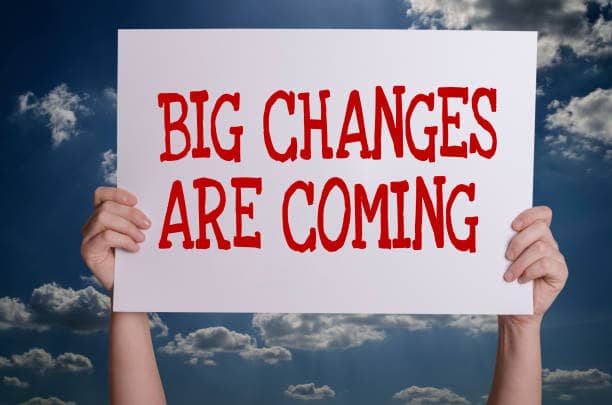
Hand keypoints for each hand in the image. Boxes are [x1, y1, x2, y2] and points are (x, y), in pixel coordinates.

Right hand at [80, 187, 150, 290]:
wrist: (130, 284)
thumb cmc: (135, 256)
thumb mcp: (136, 232)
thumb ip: (135, 218)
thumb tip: (150, 204)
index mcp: (101, 215)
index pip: (101, 194)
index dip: (117, 193)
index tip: (136, 201)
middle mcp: (90, 225)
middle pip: (106, 207)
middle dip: (130, 214)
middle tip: (147, 225)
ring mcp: (87, 238)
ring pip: (103, 218)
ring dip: (128, 227)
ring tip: (141, 238)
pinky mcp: (88, 251)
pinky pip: (105, 236)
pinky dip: (123, 240)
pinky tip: (134, 248)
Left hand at [500, 206, 567, 327]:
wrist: (513, 308)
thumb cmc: (503, 280)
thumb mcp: (501, 258)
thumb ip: (503, 242)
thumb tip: (487, 228)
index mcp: (536, 235)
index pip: (543, 213)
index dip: (529, 214)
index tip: (512, 225)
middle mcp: (549, 243)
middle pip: (540, 228)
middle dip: (518, 241)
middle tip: (506, 256)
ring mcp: (556, 258)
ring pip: (540, 247)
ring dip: (520, 262)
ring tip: (508, 275)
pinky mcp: (560, 272)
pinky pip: (546, 264)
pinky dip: (529, 271)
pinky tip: (521, 280)